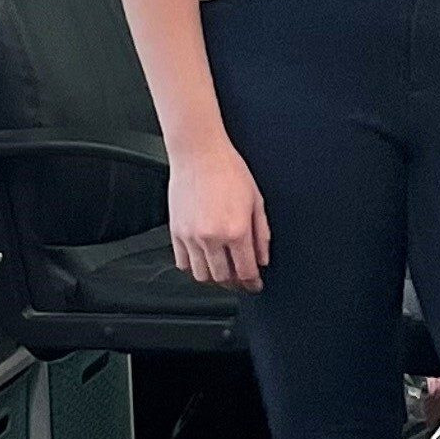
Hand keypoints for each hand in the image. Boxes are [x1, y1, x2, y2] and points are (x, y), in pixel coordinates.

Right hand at [168, 137, 269, 289]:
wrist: (199, 153)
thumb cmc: (228, 170)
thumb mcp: (256, 201)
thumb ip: (261, 234)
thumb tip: (262, 259)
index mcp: (236, 231)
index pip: (246, 272)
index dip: (252, 283)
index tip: (255, 285)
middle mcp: (212, 237)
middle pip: (223, 278)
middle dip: (235, 283)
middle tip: (240, 280)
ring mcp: (192, 237)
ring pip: (202, 276)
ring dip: (214, 278)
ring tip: (221, 271)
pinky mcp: (176, 232)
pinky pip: (183, 263)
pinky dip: (194, 267)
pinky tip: (203, 259)